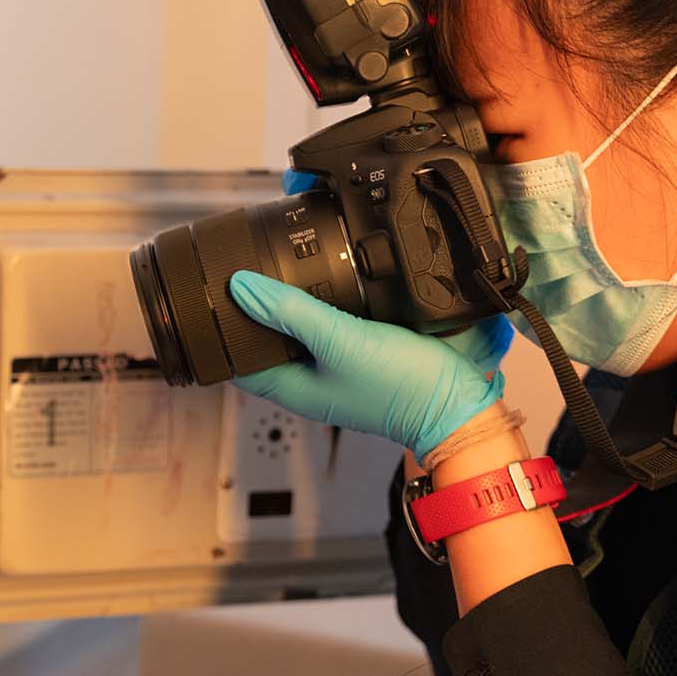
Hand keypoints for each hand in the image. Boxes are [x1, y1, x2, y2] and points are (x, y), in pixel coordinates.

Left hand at [229, 270, 510, 455]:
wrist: (460, 405)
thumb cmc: (403, 387)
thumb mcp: (340, 341)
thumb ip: (291, 313)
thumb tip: (242, 289)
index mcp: (294, 387)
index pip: (238, 361)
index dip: (223, 328)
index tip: (216, 293)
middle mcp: (312, 382)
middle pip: (268, 344)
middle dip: (257, 312)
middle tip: (249, 270)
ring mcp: (338, 371)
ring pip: (301, 335)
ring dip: (294, 308)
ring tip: (286, 270)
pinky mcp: (365, 358)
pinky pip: (335, 331)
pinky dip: (329, 309)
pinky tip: (334, 285)